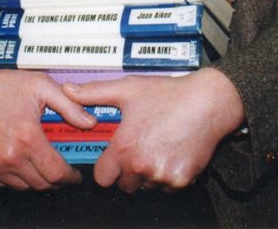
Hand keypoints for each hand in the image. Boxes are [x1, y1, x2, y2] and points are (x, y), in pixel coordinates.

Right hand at [0, 59, 94, 189]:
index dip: (70, 177)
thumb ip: (69, 105)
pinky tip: (17, 160)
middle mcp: (7, 157)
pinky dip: (13, 177)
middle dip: (55, 179)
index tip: (74, 174)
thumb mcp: (40, 86)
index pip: (56, 173)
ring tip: (38, 162)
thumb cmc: (2, 86)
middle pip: (41, 184)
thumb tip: (91, 122)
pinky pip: (2, 184)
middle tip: (59, 168)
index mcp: (26, 138)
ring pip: (22, 186)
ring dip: (34, 178)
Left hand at [62, 67, 244, 192]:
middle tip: (139, 148)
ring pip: (146, 187)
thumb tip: (68, 91)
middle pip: (124, 185)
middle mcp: (141, 166)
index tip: (114, 157)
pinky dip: (167, 176)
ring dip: (147, 175)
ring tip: (157, 147)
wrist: (209, 102)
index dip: (106, 167)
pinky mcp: (181, 181)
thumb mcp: (128, 89)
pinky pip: (167, 188)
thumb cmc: (169, 94)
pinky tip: (171, 153)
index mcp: (124, 147)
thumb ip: (94, 93)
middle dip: (127, 171)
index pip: (102, 178)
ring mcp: (162, 176)